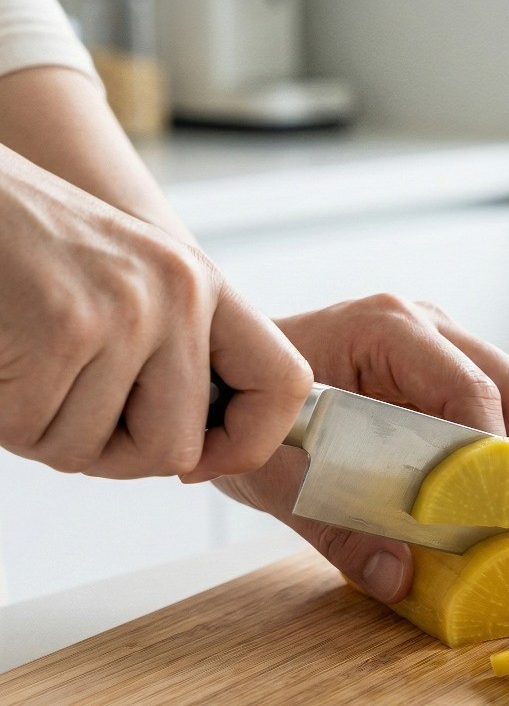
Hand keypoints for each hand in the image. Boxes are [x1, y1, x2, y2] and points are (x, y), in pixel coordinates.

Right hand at [0, 145, 311, 478]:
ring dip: (46, 431)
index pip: (284, 385)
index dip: (250, 443)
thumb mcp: (130, 284)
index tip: (203, 458)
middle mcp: (176, 296)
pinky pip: (36, 434)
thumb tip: (202, 453)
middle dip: (113, 452)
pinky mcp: (61, 331)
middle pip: (174, 449)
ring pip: (92, 451)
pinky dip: (6, 419)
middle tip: (69, 409)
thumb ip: (174, 356)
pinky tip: (3, 365)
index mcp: (200, 286)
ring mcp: (123, 313)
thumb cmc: (27, 247)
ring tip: (26, 366)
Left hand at [213, 293, 508, 601]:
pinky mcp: (445, 370)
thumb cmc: (245, 412)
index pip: (468, 390)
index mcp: (382, 329)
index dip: (498, 456)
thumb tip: (399, 577)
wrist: (226, 383)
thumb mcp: (277, 476)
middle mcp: (423, 325)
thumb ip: (335, 528)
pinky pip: (503, 407)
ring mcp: (440, 343)